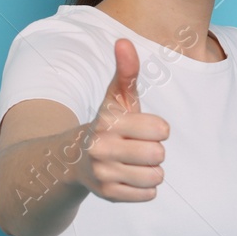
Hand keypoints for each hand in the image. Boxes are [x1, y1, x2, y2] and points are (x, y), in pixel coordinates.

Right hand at [80, 39, 170, 201]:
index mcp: (108, 121)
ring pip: (156, 176)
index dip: (158, 129)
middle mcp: (101, 148)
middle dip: (155, 151)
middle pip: (159, 154)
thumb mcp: (117, 98)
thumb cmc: (110, 123)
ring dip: (151, 170)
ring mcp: (103, 173)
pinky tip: (128, 176)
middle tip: (137, 146)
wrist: (76, 159)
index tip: (144, 128)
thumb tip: (124, 41)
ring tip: (133, 162)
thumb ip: (126, 71)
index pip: (161, 129)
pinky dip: (145, 187)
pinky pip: (149, 194)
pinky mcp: (107, 194)